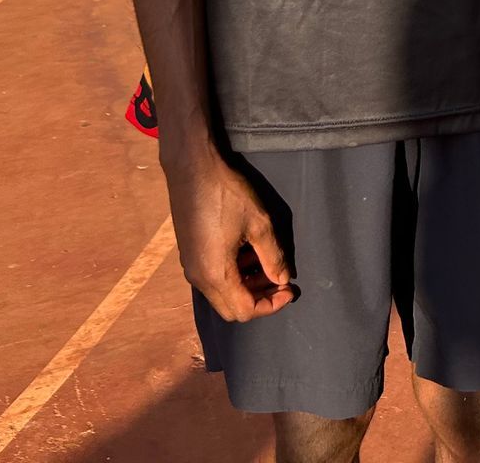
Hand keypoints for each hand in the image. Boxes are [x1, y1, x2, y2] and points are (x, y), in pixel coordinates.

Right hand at [163, 149, 294, 321]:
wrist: (192, 168)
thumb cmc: (227, 194)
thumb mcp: (259, 224)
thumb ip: (274, 257)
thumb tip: (283, 280)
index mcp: (216, 274)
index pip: (245, 310)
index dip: (271, 305)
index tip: (290, 289)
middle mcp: (198, 278)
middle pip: (231, 308)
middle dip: (259, 298)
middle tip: (280, 280)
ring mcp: (190, 266)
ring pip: (221, 293)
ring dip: (246, 286)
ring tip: (268, 264)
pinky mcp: (188, 254)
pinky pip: (212, 277)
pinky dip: (233, 274)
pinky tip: (248, 252)